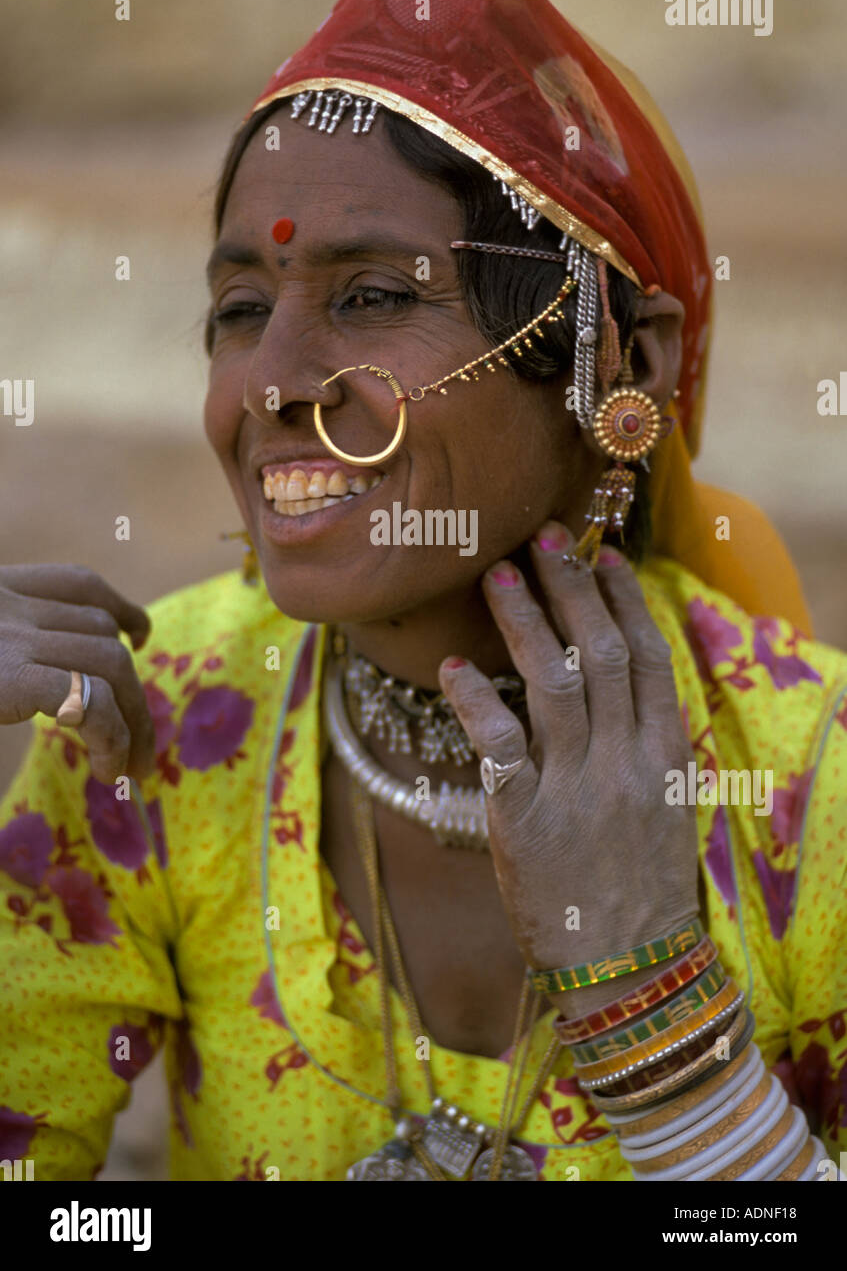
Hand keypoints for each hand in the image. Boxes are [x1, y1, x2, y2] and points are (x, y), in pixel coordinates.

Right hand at [0, 564, 154, 784]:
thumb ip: (4, 645)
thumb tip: (59, 687)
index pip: (79, 584)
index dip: (121, 610)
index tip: (139, 639)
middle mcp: (6, 603)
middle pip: (104, 631)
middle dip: (133, 691)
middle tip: (142, 747)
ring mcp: (11, 637)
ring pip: (109, 660)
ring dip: (131, 718)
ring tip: (128, 765)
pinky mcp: (10, 676)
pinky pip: (86, 698)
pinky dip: (111, 735)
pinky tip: (109, 766)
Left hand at [439, 521, 698, 1013]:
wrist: (628, 967)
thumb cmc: (640, 885)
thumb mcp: (663, 806)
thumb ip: (642, 742)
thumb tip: (616, 681)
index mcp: (663, 754)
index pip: (648, 657)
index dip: (623, 601)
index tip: (602, 556)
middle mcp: (623, 761)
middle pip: (600, 653)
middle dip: (571, 588)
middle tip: (542, 537)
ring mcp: (575, 788)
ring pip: (553, 683)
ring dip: (525, 623)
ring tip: (497, 576)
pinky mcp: (525, 819)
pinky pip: (499, 746)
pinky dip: (476, 701)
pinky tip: (455, 667)